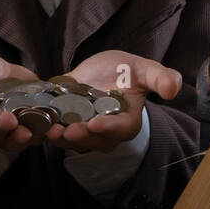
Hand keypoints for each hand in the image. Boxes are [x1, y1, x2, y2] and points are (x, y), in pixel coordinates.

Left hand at [45, 50, 182, 153]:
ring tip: (50, 130)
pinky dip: (45, 127)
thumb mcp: (146, 69)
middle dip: (81, 137)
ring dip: (60, 137)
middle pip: (93, 140)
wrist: (105, 68)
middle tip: (68, 132)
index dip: (109, 128)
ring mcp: (83, 126)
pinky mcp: (65, 120)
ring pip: (72, 139)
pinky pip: (55, 128)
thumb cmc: (129, 70)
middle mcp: (105, 130)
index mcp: (127, 121)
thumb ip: (161, 78)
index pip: (120, 129)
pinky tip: (36, 121)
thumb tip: (173, 89)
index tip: (97, 124)